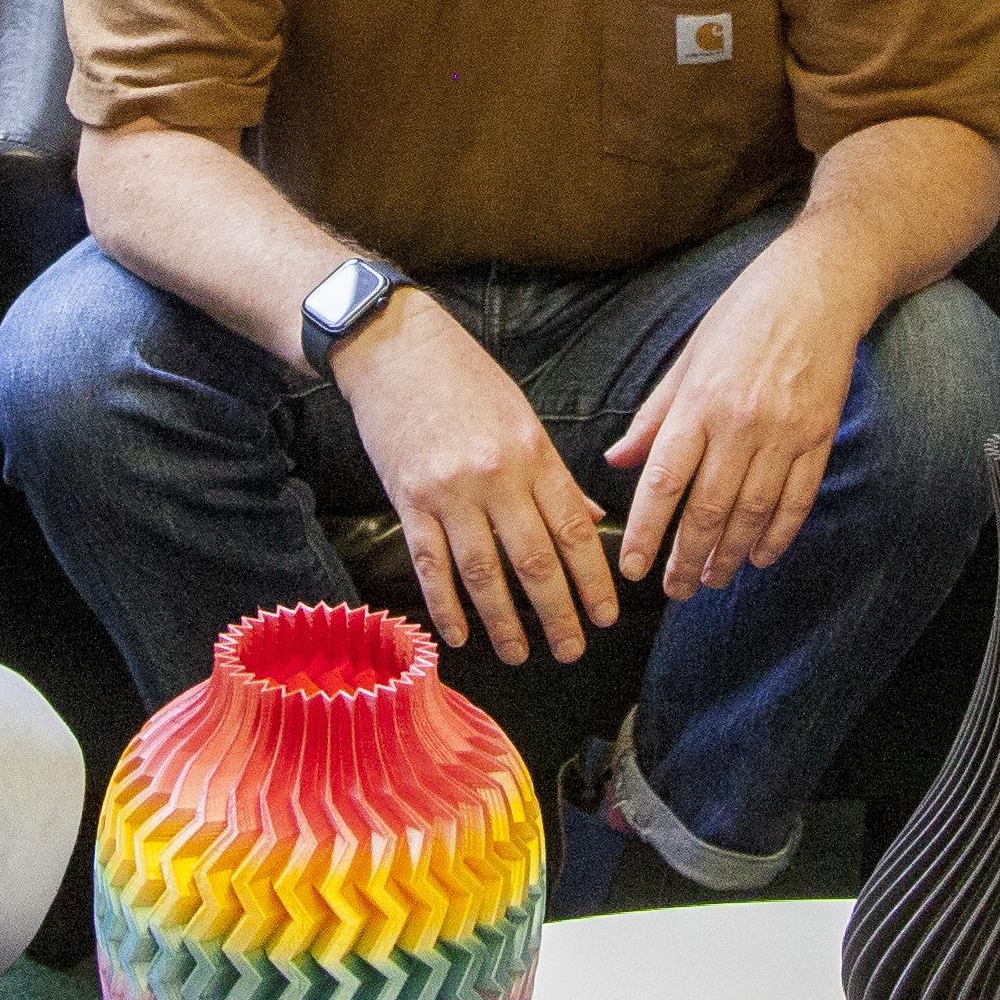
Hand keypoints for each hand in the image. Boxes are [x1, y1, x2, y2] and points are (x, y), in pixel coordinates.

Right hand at [338, 293, 616, 662]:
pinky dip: (446, 605)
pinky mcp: (407, 498)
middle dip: (557, 613)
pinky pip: (430, 564)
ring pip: (483, 572)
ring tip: (519, 653)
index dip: (593, 579)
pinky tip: (460, 634)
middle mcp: (495, 475)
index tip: (606, 615)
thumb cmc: (465, 378)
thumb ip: (556, 474)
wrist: (393, 345)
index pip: (573, 529)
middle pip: (534, 560)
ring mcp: (448, 490)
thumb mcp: (523, 415)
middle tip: (572, 649)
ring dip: (504, 621)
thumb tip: (593, 521)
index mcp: (532, 452)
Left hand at [605, 230, 866, 598]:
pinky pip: (797, 500)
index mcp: (698, 401)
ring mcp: (784, 433)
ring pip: (752, 513)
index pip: (663, 481)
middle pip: (708, 509)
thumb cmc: (744, 315)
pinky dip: (778, 535)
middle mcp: (740, 422)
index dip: (646, 532)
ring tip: (712, 579)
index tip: (632, 569)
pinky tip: (760, 556)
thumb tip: (617, 461)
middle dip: (688, 559)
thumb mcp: (689, 356)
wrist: (819, 285)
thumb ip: (655, 415)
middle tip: (674, 591)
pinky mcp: (818, 436)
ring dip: (730, 555)